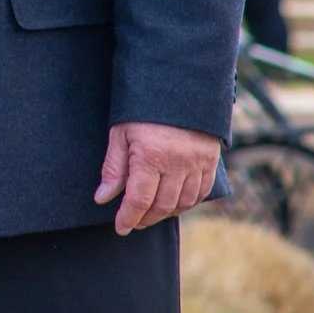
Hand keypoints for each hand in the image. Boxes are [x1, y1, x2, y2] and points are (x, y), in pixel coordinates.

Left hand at [96, 120, 222, 233]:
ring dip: (166, 214)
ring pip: (183, 202)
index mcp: (151, 157)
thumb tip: (103, 198)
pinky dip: (187, 203)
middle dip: (145, 219)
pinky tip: (174, 204)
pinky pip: (201, 192)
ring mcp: (197, 164)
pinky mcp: (210, 161)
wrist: (179, 85)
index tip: (120, 228)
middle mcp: (177, 164)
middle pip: (162, 206)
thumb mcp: (120, 133)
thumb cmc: (143, 109)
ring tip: (150, 214)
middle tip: (133, 222)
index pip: (139, 200)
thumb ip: (114, 168)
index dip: (128, 217)